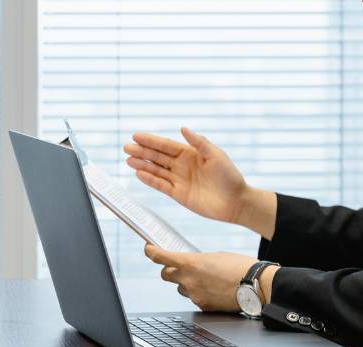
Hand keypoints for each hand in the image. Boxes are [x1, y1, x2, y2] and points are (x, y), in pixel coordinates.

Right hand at [121, 128, 246, 218]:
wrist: (236, 201)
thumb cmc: (229, 176)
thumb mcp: (216, 155)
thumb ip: (199, 142)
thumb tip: (183, 128)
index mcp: (190, 153)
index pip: (166, 145)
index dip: (151, 140)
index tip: (136, 135)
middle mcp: (182, 165)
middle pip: (158, 157)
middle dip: (142, 151)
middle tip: (126, 147)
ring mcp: (179, 180)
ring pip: (156, 170)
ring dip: (142, 165)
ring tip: (128, 160)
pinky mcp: (179, 194)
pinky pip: (161, 185)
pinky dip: (150, 180)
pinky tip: (139, 174)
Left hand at [145, 244, 263, 312]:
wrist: (256, 286)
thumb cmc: (239, 267)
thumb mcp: (215, 256)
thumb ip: (197, 261)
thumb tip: (191, 266)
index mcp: (189, 263)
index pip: (159, 257)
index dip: (150, 251)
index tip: (149, 249)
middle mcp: (187, 280)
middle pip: (165, 275)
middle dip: (170, 270)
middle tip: (179, 267)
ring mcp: (194, 295)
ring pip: (181, 288)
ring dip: (187, 283)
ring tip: (207, 280)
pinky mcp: (202, 306)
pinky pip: (195, 299)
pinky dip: (201, 294)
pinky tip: (215, 290)